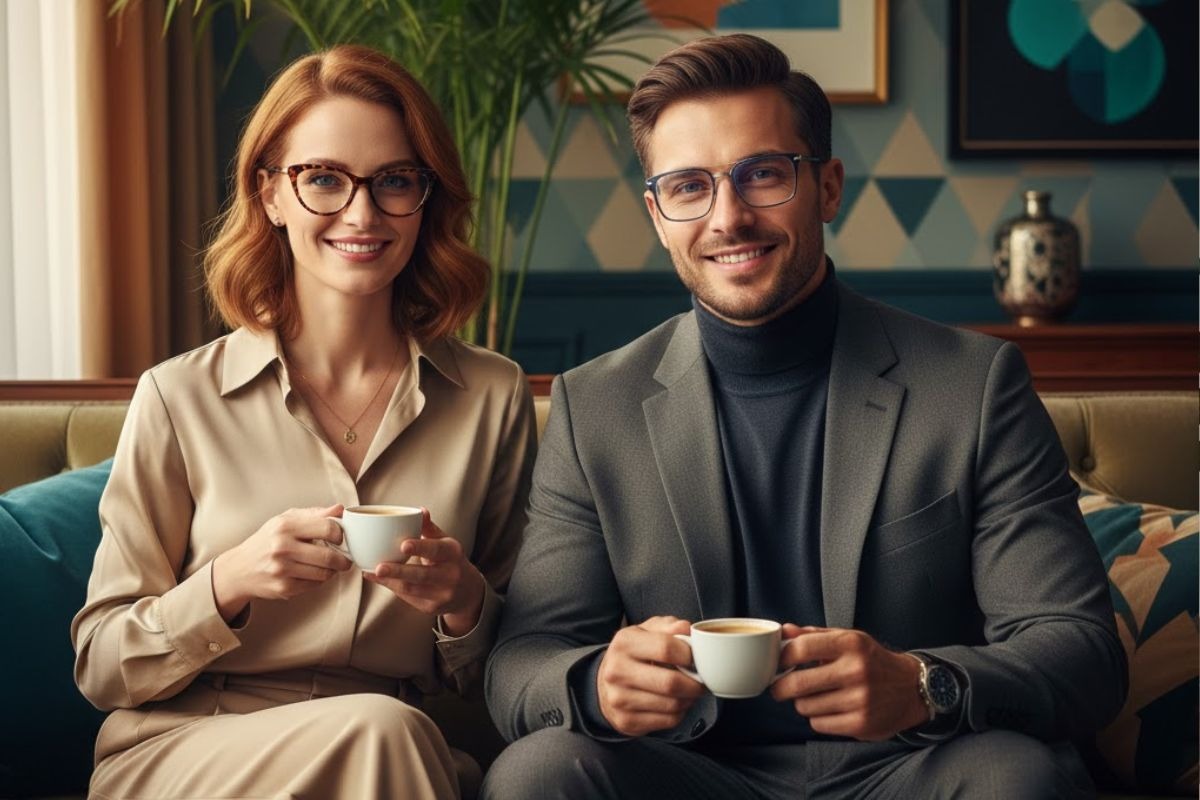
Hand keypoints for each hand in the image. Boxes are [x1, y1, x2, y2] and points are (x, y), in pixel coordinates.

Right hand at [212, 504, 352, 621]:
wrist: (240, 569)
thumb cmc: (267, 540)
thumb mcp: (286, 520)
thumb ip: (315, 514)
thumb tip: (340, 509)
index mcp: (285, 526)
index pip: (327, 528)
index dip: (340, 534)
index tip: (341, 538)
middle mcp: (282, 547)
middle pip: (328, 556)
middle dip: (343, 559)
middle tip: (345, 559)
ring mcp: (282, 569)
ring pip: (324, 573)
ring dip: (333, 571)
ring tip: (330, 566)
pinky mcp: (283, 588)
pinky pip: (314, 585)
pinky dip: (320, 580)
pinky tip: (314, 573)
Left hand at [363, 509, 483, 635]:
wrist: (467, 592)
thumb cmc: (450, 560)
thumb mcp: (445, 542)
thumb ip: (429, 528)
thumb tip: (419, 510)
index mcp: (453, 554)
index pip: (436, 550)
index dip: (420, 548)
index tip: (403, 544)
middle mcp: (451, 576)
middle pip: (422, 575)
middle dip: (398, 572)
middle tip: (378, 568)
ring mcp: (442, 594)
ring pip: (411, 589)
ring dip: (389, 580)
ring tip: (371, 571)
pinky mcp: (431, 608)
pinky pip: (408, 597)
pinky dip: (392, 587)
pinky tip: (378, 579)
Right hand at [596, 616, 705, 736]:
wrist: (604, 683)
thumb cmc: (633, 654)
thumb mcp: (646, 631)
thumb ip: (669, 626)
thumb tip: (688, 630)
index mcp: (624, 643)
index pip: (666, 648)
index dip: (689, 654)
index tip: (696, 657)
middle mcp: (617, 671)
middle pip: (670, 682)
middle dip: (695, 683)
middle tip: (702, 680)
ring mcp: (620, 699)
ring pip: (672, 704)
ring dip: (690, 699)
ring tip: (690, 691)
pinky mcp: (627, 721)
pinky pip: (668, 720)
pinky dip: (681, 712)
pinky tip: (677, 702)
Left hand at [769, 624, 927, 740]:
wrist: (911, 689)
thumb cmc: (872, 661)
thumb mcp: (848, 639)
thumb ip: (814, 635)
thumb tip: (784, 631)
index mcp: (851, 644)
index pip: (801, 648)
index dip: (782, 658)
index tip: (778, 664)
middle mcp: (856, 671)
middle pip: (798, 683)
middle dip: (780, 688)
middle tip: (778, 688)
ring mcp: (860, 700)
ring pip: (805, 707)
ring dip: (802, 703)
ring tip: (813, 696)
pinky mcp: (861, 724)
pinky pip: (819, 724)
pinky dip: (817, 718)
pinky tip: (828, 709)